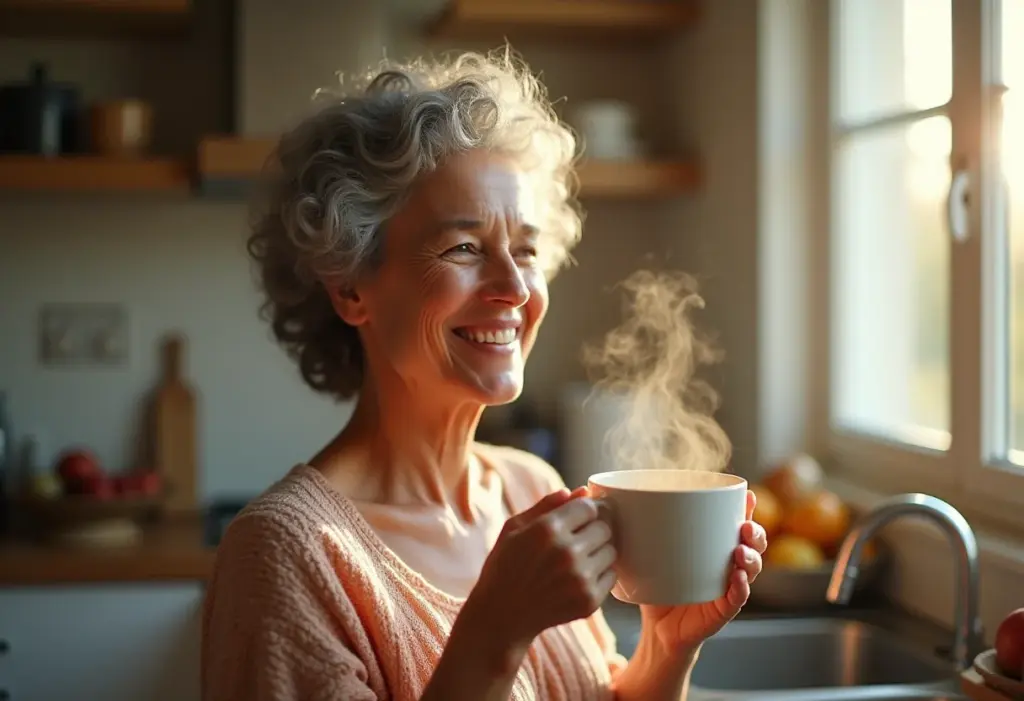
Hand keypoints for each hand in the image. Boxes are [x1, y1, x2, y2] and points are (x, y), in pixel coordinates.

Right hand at [467, 487, 616, 649]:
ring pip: (611, 551)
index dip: (584, 510)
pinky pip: (611, 576)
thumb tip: (581, 491)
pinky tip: (578, 577)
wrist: (501, 616)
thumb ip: (547, 505)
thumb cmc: (505, 566)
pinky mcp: (589, 601)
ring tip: (578, 559)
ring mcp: (580, 579)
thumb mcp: (514, 528)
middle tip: (578, 540)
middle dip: (593, 530)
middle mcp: (568, 552)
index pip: (589, 507)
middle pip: (605, 528)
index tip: (578, 518)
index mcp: (548, 529)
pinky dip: (600, 574)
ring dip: (599, 552)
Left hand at [639, 489, 766, 654]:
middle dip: (754, 531)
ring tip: (740, 551)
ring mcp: (728, 587)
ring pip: (752, 569)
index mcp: (714, 546)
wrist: (657, 628)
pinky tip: (738, 578)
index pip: (738, 523)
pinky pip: (737, 598)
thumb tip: (590, 490)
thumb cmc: (656, 585)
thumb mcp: (647, 551)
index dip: (746, 509)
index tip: (748, 496)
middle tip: (744, 525)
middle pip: (753, 543)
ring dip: (751, 558)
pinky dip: (741, 588)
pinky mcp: (722, 610)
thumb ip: (629, 524)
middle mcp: (727, 564)